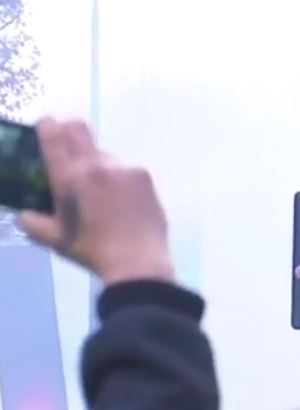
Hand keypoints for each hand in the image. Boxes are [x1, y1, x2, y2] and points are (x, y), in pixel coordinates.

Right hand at [19, 118, 173, 284]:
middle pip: (79, 129)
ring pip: (104, 153)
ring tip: (101, 189)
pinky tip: (122, 198)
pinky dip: (120, 177)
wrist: (138, 262)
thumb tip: (25, 214)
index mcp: (69, 178)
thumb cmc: (92, 251)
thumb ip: (34, 223)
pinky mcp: (144, 176)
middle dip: (69, 131)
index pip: (53, 136)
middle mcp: (96, 165)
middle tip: (68, 144)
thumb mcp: (56, 240)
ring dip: (98, 163)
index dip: (47, 126)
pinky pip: (126, 168)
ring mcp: (124, 168)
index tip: (46, 126)